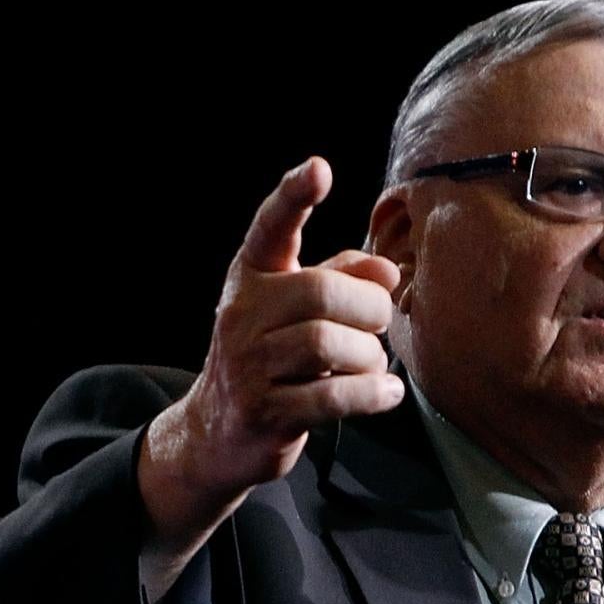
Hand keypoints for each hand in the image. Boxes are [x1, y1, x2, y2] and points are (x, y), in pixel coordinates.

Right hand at [139, 157, 403, 581]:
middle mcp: (241, 316)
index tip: (319, 169)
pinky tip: (386, 393)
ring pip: (328, 344)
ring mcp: (248, 366)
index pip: (271, 229)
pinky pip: (332, 396)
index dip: (293, 197)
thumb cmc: (271, 359)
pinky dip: (370, 393)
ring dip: (368, 355)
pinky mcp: (264, 412)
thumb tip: (386, 270)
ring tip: (372, 363)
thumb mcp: (295, 311)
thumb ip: (342, 278)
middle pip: (321, 292)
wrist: (216, 434)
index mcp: (251, 278)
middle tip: (379, 324)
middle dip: (368, 308)